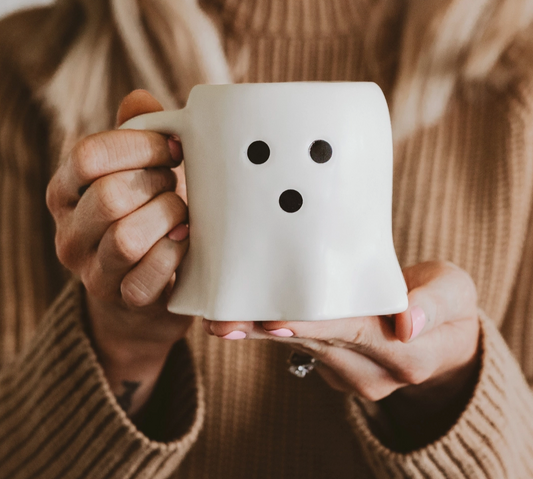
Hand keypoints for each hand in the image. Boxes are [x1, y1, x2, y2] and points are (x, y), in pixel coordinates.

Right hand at [46, 90, 192, 415]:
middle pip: (109, 197)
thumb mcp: (136, 175)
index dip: (139, 145)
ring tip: (182, 214)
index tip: (174, 147)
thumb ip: (134, 136)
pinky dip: (174, 253)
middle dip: (156, 184)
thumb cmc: (146, 219)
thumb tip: (141, 99)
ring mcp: (93, 272)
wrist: (144, 291)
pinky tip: (185, 241)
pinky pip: (147, 277)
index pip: (88, 156)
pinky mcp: (123, 300)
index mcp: (65, 193)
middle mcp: (69, 234)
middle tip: (176, 185)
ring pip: (126, 238)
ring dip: (167, 218)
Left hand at [203, 261, 480, 445]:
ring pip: (301, 350)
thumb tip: (407, 322)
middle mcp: (374, 373)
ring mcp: (351, 376)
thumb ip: (435, 304)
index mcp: (406, 353)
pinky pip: (300, 349)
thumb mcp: (455, 292)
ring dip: (261, 335)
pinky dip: (273, 332)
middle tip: (225, 321)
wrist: (442, 338)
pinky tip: (245, 318)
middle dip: (269, 332)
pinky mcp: (334, 369)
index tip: (275, 322)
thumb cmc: (446, 305)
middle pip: (316, 345)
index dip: (314, 327)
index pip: (354, 334)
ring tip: (221, 321)